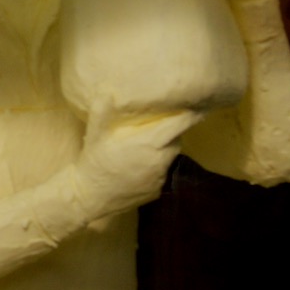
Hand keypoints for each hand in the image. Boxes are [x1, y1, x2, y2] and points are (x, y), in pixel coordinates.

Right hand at [75, 109, 200, 215]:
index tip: (198, 105)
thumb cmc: (94, 163)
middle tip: (162, 123)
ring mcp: (160, 177)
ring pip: (170, 157)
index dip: (191, 115)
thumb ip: (102, 113)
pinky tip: (140, 166)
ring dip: (164, 149)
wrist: (91, 197)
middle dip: (172, 131)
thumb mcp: (95, 135)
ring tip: (149, 144)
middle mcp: (160, 160)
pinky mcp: (157, 190)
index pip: (179, 125)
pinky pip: (163, 173)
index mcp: (149, 143)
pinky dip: (157, 166)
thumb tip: (106, 92)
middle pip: (176, 140)